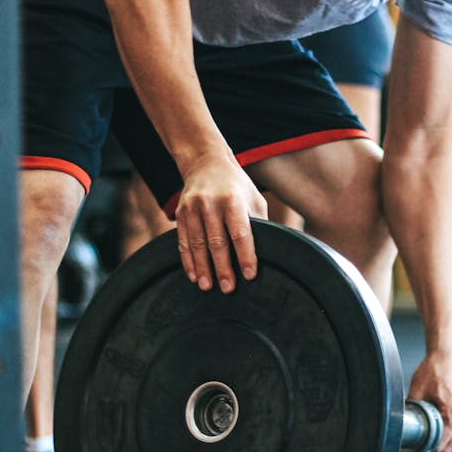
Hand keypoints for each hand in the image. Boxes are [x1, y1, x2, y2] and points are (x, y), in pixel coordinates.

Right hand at [174, 153, 267, 292]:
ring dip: (202, 268)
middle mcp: (210, 203)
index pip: (240, 232)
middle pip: (217, 241)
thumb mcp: (254, 198)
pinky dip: (188, 260)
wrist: (206, 163)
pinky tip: (193, 275)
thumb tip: (270, 251)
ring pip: (197, 243)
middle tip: (228, 288)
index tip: (249, 275)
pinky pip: (183, 241)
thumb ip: (258, 223)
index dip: (245, 255)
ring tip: (207, 287)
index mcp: (233, 199)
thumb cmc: (237, 186)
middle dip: (222, 268)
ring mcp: (192, 208)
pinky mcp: (181, 213)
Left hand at [407, 349, 451, 451]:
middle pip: (451, 448)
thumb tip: (400, 425)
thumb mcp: (416, 391)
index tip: (417, 441)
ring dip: (448, 444)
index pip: (441, 446)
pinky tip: (448, 433)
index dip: (427, 447)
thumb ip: (410, 411)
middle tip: (423, 437)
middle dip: (436, 446)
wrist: (445, 357)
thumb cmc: (431, 371)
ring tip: (435, 435)